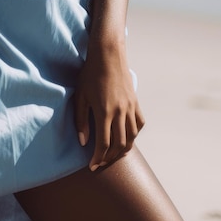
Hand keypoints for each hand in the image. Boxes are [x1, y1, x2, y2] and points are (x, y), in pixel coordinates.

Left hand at [75, 45, 144, 170]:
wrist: (108, 54)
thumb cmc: (90, 73)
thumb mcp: (80, 96)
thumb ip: (81, 120)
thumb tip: (83, 142)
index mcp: (104, 112)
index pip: (104, 144)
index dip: (98, 158)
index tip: (92, 166)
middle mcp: (120, 112)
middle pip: (119, 144)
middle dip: (110, 157)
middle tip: (100, 162)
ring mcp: (130, 107)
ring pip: (132, 137)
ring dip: (123, 149)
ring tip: (113, 154)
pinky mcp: (135, 101)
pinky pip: (140, 123)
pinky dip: (135, 134)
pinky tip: (127, 137)